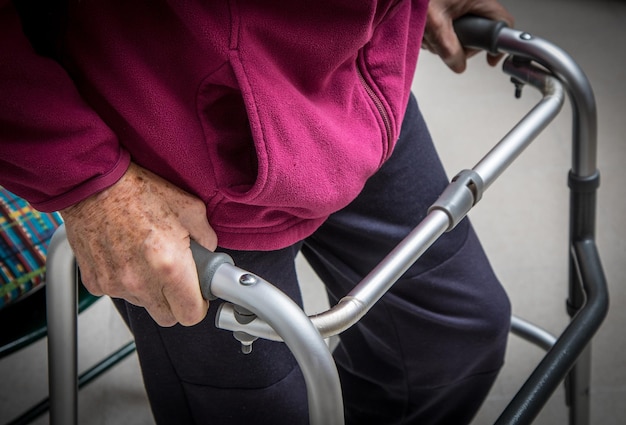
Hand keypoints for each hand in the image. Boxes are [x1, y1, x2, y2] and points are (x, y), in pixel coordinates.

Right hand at [61, 163, 217, 326]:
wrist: (93, 184)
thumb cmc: (137, 192)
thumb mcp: (189, 207)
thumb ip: (206, 237)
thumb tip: (209, 252)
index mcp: (169, 265)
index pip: (191, 314)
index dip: (198, 305)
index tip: (198, 294)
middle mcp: (141, 281)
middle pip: (167, 318)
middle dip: (176, 303)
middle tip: (177, 277)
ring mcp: (115, 284)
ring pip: (142, 304)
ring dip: (149, 289)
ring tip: (148, 256)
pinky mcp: (95, 282)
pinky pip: (118, 292)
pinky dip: (125, 280)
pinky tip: (127, 255)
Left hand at [422, 0, 513, 72]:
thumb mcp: (435, 26)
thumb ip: (449, 49)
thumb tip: (459, 65)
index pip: (502, 23)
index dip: (498, 44)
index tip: (490, 60)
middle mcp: (472, 0)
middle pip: (480, 32)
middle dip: (461, 44)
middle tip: (444, 45)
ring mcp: (461, 4)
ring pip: (462, 32)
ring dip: (445, 41)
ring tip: (429, 34)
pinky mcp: (449, 8)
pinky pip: (450, 28)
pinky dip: (438, 34)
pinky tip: (426, 31)